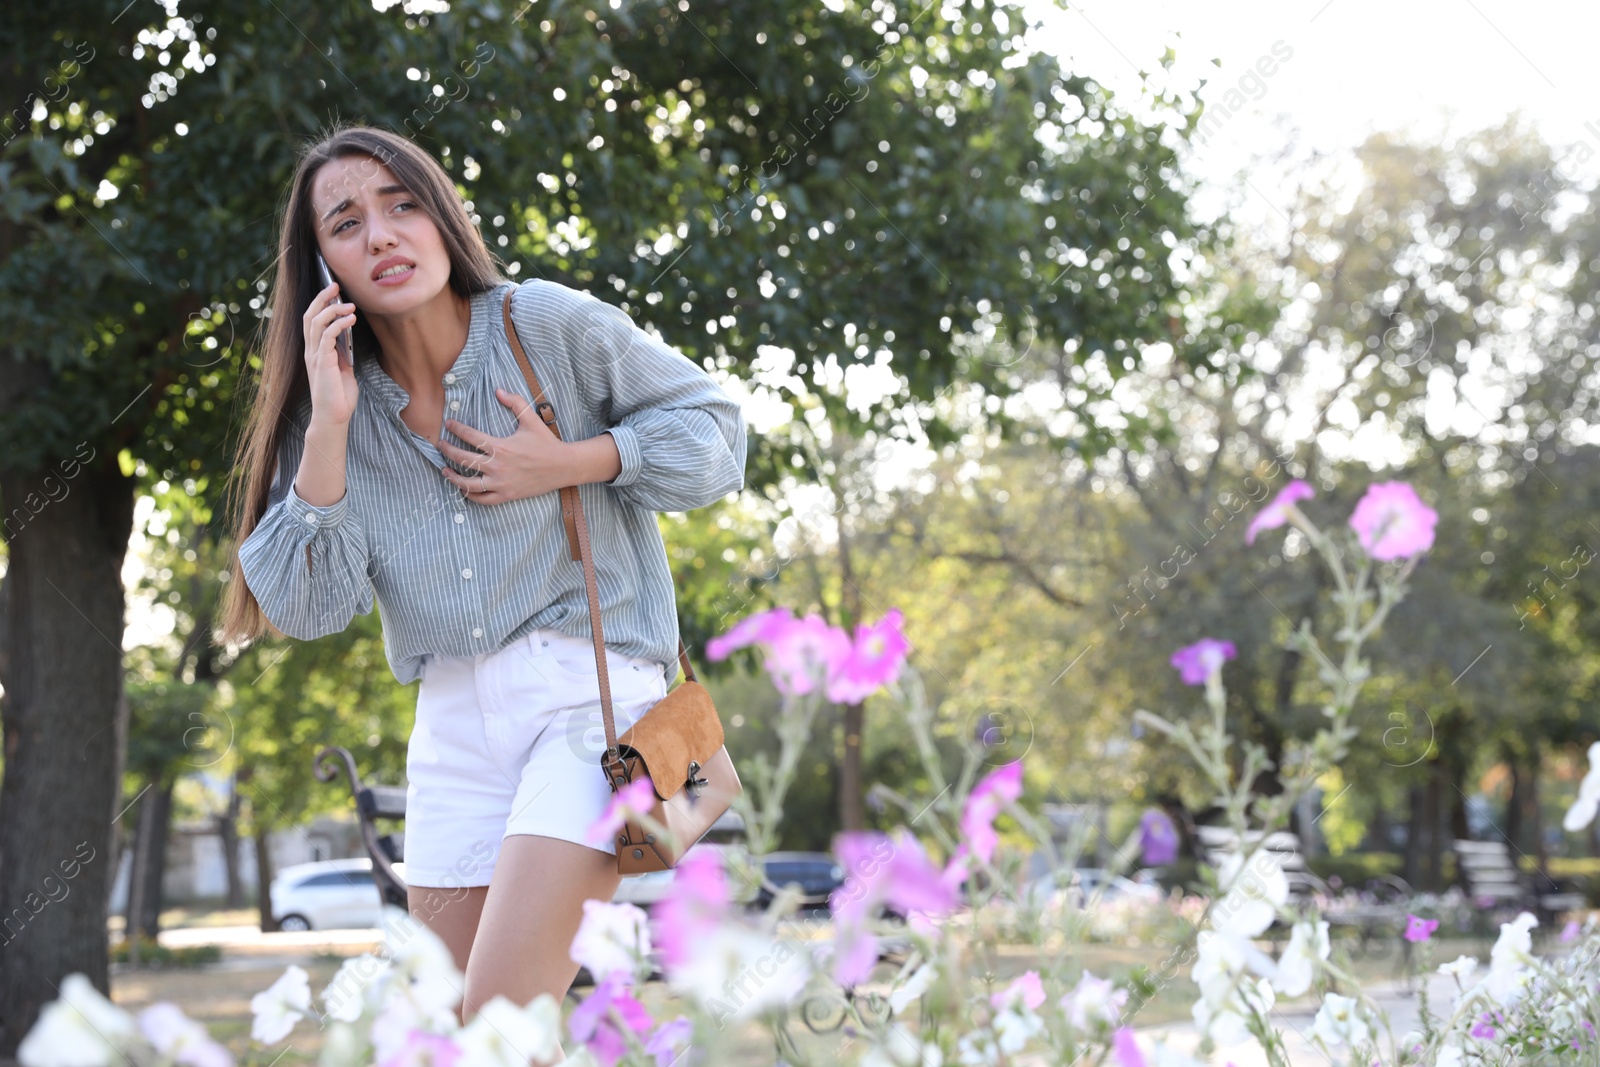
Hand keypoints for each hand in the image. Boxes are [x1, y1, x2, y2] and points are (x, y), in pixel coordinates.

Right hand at [302, 281, 358, 426]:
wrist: (334, 416)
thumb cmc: (338, 396)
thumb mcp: (343, 370)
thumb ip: (342, 354)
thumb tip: (348, 338)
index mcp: (314, 351)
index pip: (311, 320)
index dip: (319, 303)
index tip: (333, 290)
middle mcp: (310, 351)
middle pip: (309, 315)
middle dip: (321, 298)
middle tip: (335, 285)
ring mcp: (314, 356)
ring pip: (316, 322)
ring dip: (333, 309)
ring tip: (350, 304)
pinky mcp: (321, 362)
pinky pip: (326, 336)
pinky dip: (338, 324)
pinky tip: (350, 319)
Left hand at [440, 387, 570, 503]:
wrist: (563, 466)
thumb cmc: (546, 443)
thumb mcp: (531, 419)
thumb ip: (514, 402)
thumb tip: (498, 390)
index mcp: (501, 446)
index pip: (470, 436)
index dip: (456, 429)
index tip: (448, 424)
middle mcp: (497, 466)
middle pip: (463, 459)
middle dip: (447, 451)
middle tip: (440, 445)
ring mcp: (501, 483)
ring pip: (468, 483)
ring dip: (453, 477)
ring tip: (444, 471)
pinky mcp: (507, 495)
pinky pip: (483, 499)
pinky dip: (470, 495)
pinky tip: (463, 489)